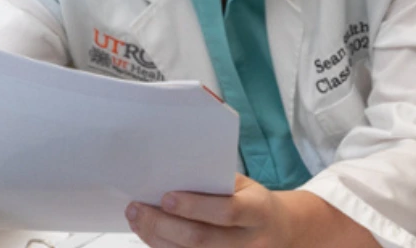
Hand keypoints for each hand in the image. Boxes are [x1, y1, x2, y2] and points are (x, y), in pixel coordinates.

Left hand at [128, 174, 376, 247]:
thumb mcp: (245, 186)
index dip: (194, 207)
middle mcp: (249, 242)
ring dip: (155, 238)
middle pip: (200, 240)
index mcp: (259, 212)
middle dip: (163, 224)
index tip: (166, 197)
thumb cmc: (253, 202)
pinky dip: (162, 247)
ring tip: (137, 218)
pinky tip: (148, 233)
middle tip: (137, 208)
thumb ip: (216, 182)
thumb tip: (173, 175)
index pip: (226, 212)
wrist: (278, 230)